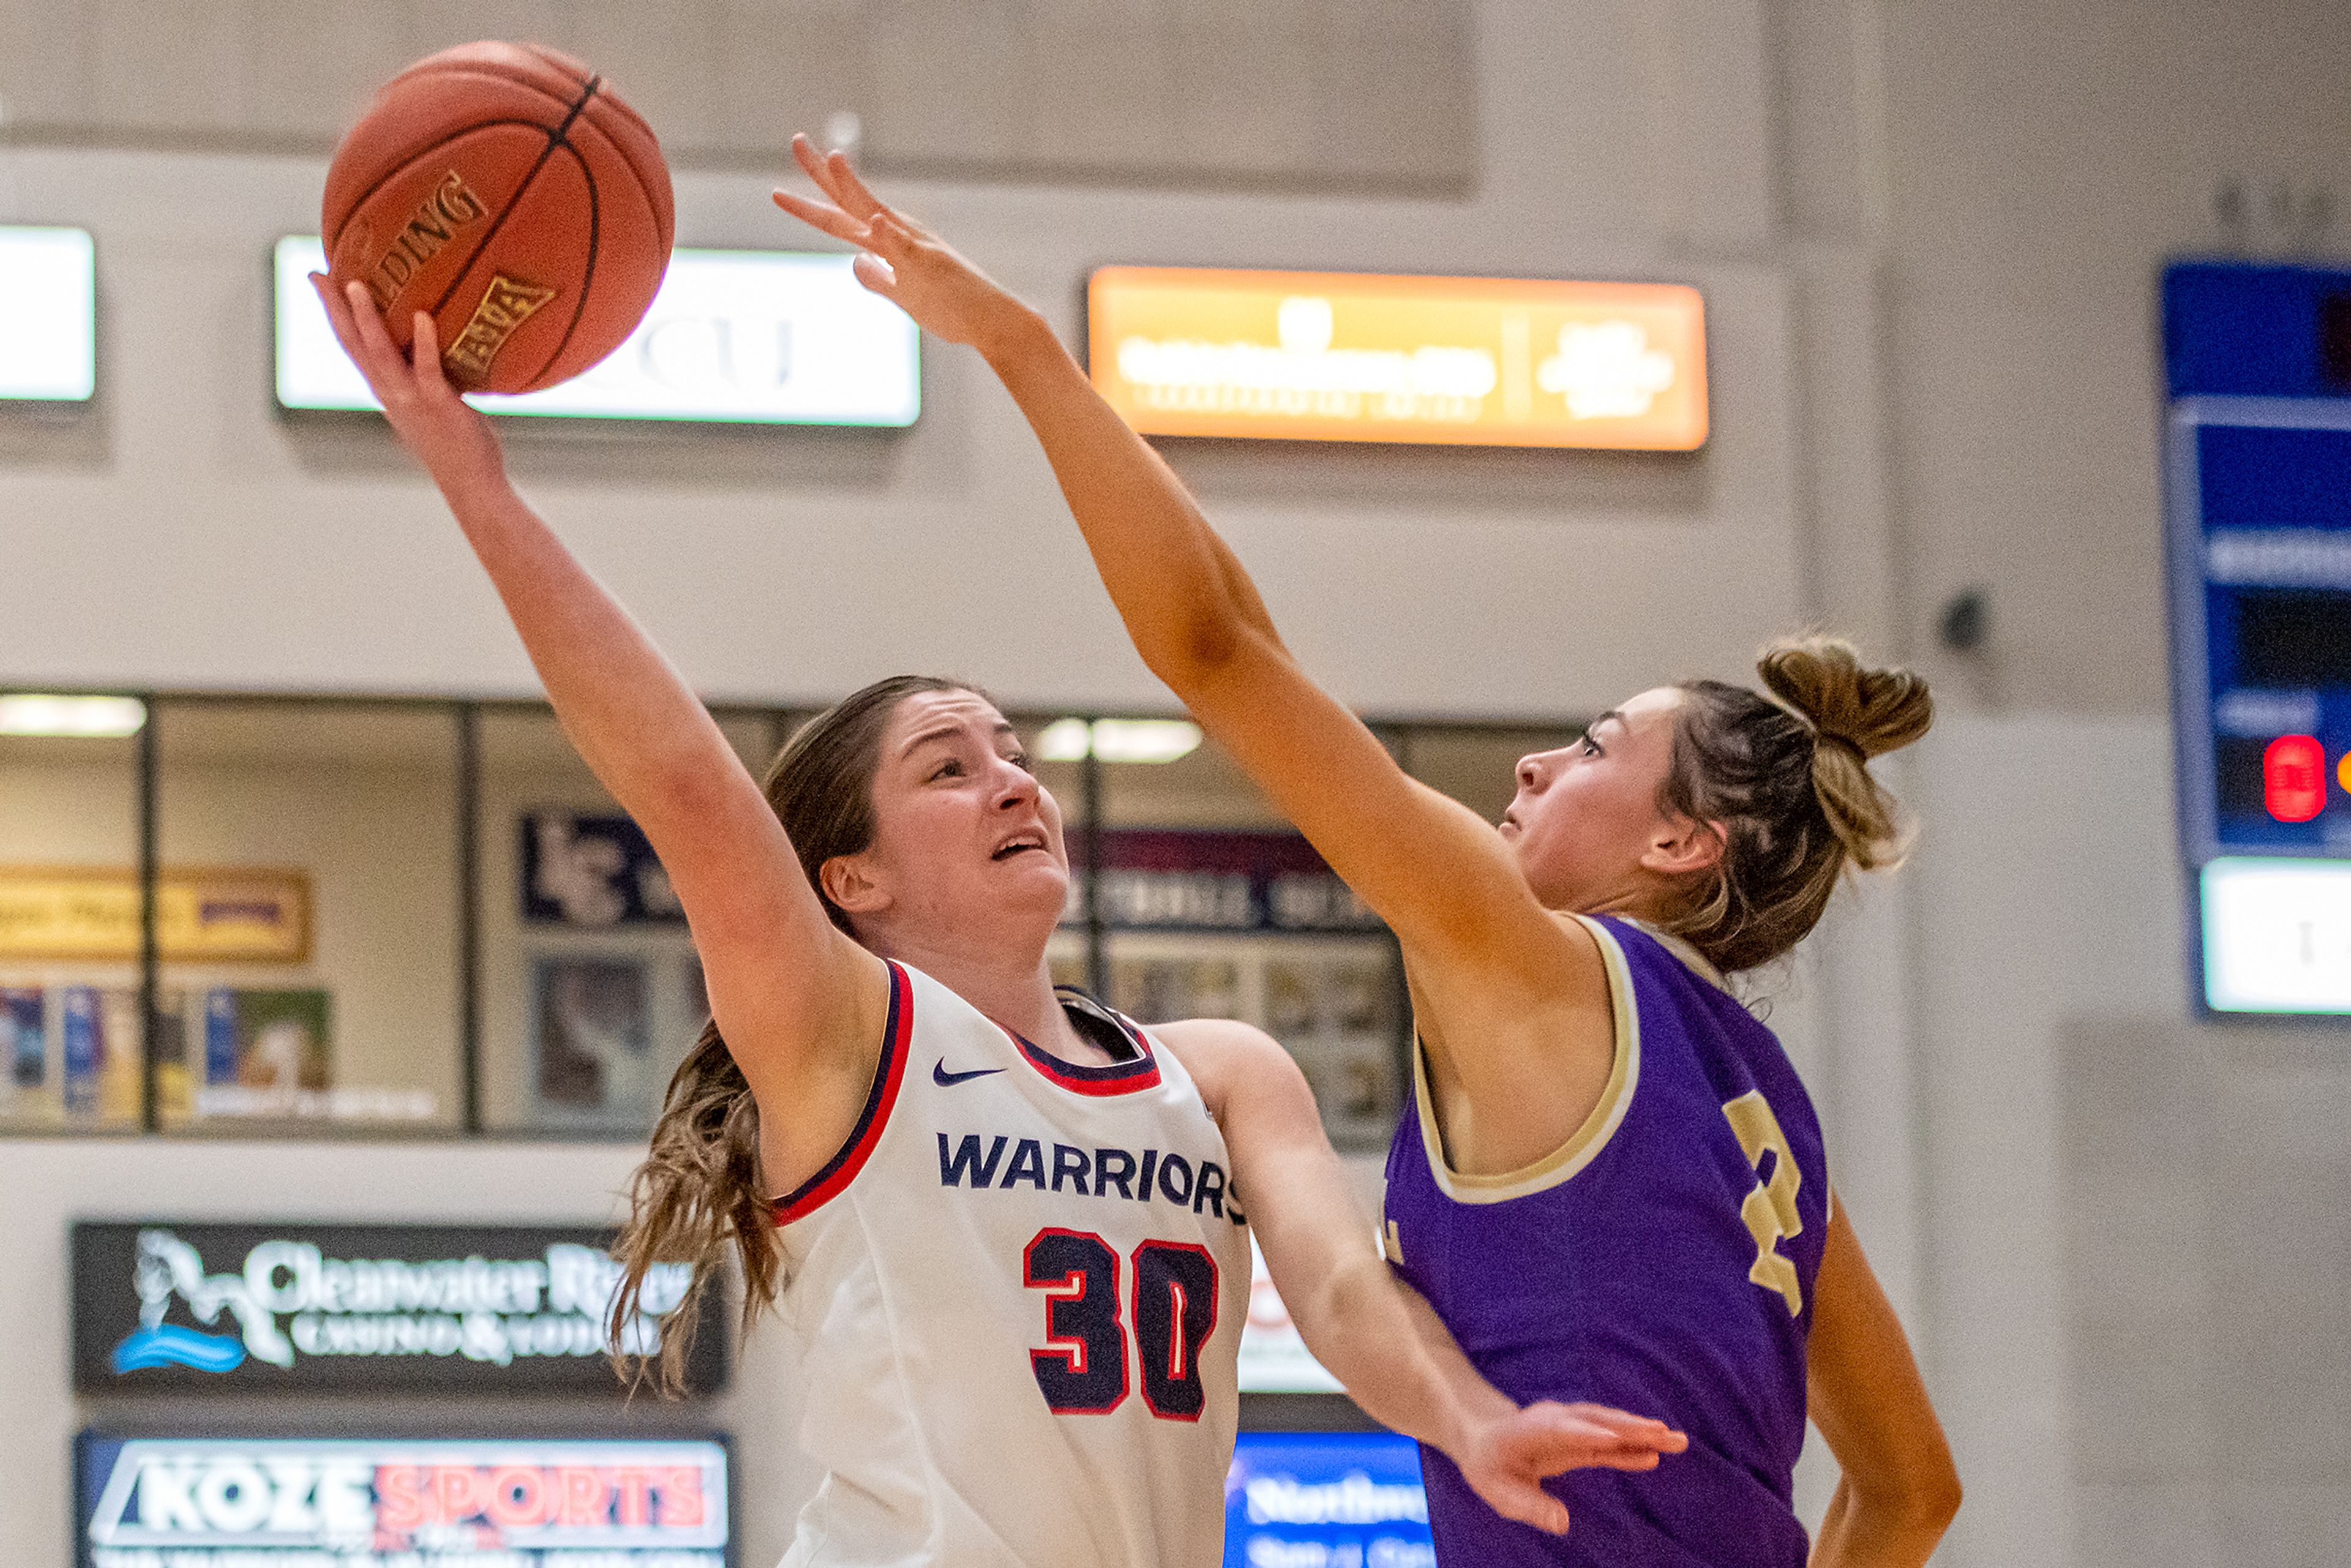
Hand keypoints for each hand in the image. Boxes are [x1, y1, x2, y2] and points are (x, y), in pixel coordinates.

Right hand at [310, 275, 506, 494]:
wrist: (471, 482)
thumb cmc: (459, 441)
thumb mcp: (432, 400)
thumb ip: (426, 373)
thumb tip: (437, 338)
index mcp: (385, 389)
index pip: (350, 345)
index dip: (333, 313)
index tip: (319, 280)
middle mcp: (389, 392)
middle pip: (352, 343)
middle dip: (333, 307)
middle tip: (318, 273)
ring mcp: (411, 398)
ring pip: (379, 352)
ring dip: (366, 318)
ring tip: (356, 284)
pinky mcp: (438, 404)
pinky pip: (427, 368)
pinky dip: (424, 341)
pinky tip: (423, 316)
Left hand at [771, 133, 1040, 357]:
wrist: (992, 322)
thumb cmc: (952, 309)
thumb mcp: (903, 296)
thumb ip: (878, 279)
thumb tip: (855, 263)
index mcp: (888, 243)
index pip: (841, 218)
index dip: (809, 203)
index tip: (778, 191)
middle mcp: (899, 235)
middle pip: (850, 202)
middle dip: (821, 174)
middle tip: (795, 140)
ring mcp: (915, 247)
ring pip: (875, 212)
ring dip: (852, 186)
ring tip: (830, 158)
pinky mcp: (932, 265)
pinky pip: (907, 249)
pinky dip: (890, 235)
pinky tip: (875, 222)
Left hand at [1453, 1401, 1688, 1535]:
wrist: (1485, 1438)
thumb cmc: (1490, 1468)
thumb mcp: (1499, 1492)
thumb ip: (1529, 1506)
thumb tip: (1562, 1524)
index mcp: (1531, 1431)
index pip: (1563, 1431)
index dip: (1588, 1434)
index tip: (1614, 1439)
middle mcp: (1556, 1421)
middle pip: (1596, 1421)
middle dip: (1630, 1428)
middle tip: (1665, 1434)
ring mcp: (1572, 1427)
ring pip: (1610, 1426)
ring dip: (1641, 1432)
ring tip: (1676, 1440)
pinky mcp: (1582, 1439)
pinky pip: (1610, 1443)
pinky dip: (1632, 1447)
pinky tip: (1655, 1455)